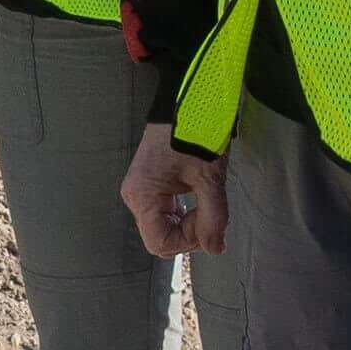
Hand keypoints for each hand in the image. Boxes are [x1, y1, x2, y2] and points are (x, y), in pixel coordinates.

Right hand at [124, 128, 228, 264]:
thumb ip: (214, 217)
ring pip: (164, 226)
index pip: (160, 243)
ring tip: (205, 199)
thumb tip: (215, 249)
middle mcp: (135, 196)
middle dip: (189, 233)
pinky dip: (184, 213)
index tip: (209, 221)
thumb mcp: (209, 179)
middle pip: (161, 237)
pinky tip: (197, 195)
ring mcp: (141, 189)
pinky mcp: (150, 184)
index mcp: (142, 196)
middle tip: (210, 210)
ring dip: (188, 222)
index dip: (188, 241)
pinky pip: (165, 212)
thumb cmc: (196, 133)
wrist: (190, 100)